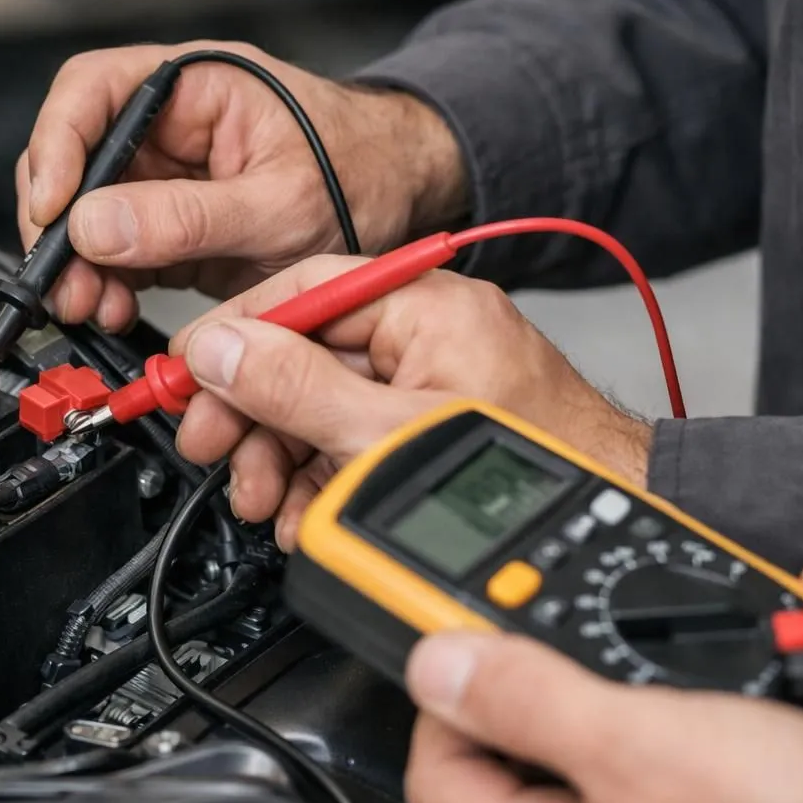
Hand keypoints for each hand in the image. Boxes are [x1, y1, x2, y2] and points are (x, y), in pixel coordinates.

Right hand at [18, 41, 463, 331]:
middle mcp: (170, 125)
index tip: (51, 209)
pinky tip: (112, 308)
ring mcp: (167, 177)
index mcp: (195, 85)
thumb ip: (189, 217)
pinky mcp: (171, 228)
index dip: (57, 147)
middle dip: (60, 223)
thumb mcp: (280, 204)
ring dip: (78, 264)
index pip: (92, 92)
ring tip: (89, 305)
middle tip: (62, 278)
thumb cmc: (362, 175)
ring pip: (87, 213)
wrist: (403, 205)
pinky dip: (106, 284)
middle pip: (75, 157)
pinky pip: (116, 252)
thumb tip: (94, 225)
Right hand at [170, 256, 650, 547]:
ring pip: (321, 408)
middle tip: (214, 450)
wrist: (612, 510)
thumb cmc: (534, 461)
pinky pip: (351, 440)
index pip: (304, 290)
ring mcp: (427, 382)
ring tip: (263, 503)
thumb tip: (221, 350)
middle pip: (302, 357)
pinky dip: (320, 479)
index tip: (190, 373)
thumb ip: (296, 388)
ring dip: (280, 461)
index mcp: (423, 305)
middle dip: (254, 415)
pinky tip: (305, 512)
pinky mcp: (428, 426)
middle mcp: (425, 334)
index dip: (237, 334)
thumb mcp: (385, 431)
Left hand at [403, 552, 802, 802]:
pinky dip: (762, 645)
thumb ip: (526, 702)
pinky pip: (730, 697)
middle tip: (599, 591)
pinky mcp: (746, 783)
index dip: (441, 693)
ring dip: (685, 631)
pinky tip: (799, 613)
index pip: (443, 774)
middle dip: (581, 644)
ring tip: (725, 600)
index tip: (464, 627)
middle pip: (539, 728)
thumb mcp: (635, 748)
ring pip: (643, 698)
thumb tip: (436, 664)